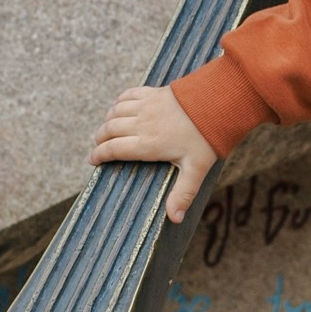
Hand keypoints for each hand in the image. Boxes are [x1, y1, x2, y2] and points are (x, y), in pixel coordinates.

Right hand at [91, 85, 217, 223]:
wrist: (217, 103)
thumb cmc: (206, 137)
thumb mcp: (196, 169)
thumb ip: (183, 194)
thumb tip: (175, 219)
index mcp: (148, 144)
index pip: (114, 149)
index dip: (99, 155)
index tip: (92, 160)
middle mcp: (142, 124)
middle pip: (109, 130)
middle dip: (100, 139)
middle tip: (99, 147)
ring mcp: (146, 106)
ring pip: (115, 111)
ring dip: (107, 121)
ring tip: (107, 130)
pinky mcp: (153, 92)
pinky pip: (128, 95)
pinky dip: (119, 102)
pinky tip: (119, 107)